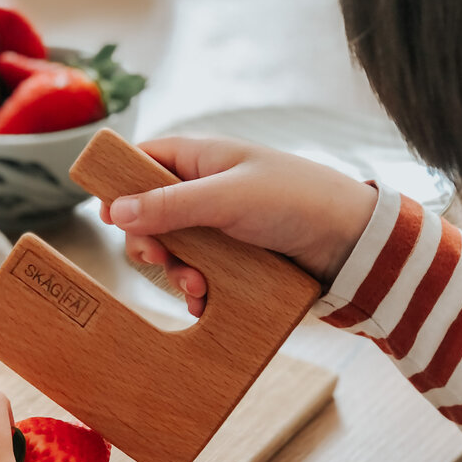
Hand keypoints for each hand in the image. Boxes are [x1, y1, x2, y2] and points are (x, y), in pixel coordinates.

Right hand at [102, 136, 377, 316]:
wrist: (354, 243)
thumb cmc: (296, 200)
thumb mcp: (227, 198)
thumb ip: (170, 204)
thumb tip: (115, 209)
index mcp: (203, 158)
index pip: (143, 161)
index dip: (121, 186)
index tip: (108, 215)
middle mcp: (207, 189)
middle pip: (151, 213)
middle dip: (151, 241)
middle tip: (159, 259)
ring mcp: (221, 225)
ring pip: (175, 249)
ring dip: (177, 272)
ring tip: (197, 287)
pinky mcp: (236, 258)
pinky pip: (200, 273)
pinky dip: (196, 290)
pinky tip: (203, 303)